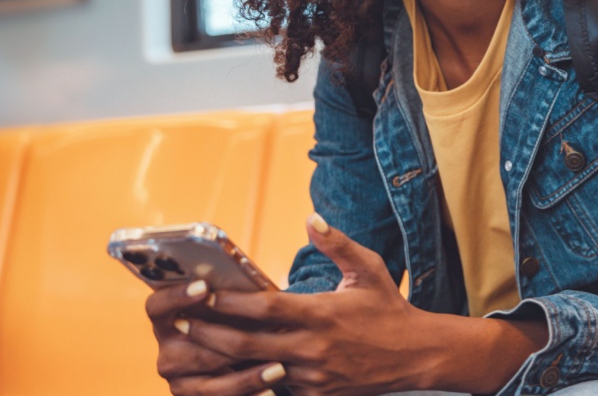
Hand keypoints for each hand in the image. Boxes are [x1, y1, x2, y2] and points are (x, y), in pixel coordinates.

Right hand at [145, 278, 274, 395]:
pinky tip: (272, 390)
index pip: (157, 306)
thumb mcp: (233, 310)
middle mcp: (167, 352)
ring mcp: (178, 381)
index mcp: (167, 320)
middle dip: (230, 343)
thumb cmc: (239, 322)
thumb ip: (235, 300)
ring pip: (210, 382)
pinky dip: (249, 394)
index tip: (204, 287)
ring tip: (279, 369)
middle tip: (261, 336)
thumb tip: (258, 288)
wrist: (242, 358)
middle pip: (192, 349)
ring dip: (248, 377)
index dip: (176, 296)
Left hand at [179, 214, 424, 395]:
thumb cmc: (390, 308)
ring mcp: (313, 377)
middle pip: (246, 345)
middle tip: (180, 322)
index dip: (230, 301)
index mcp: (322, 314)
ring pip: (254, 372)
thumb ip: (338, 243)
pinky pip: (276, 392)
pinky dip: (250, 382)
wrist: (417, 355)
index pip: (264, 308)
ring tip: (193, 348)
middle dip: (209, 333)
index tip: (203, 292)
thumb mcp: (369, 270)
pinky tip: (228, 373)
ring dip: (221, 361)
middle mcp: (312, 347)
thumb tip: (311, 218)